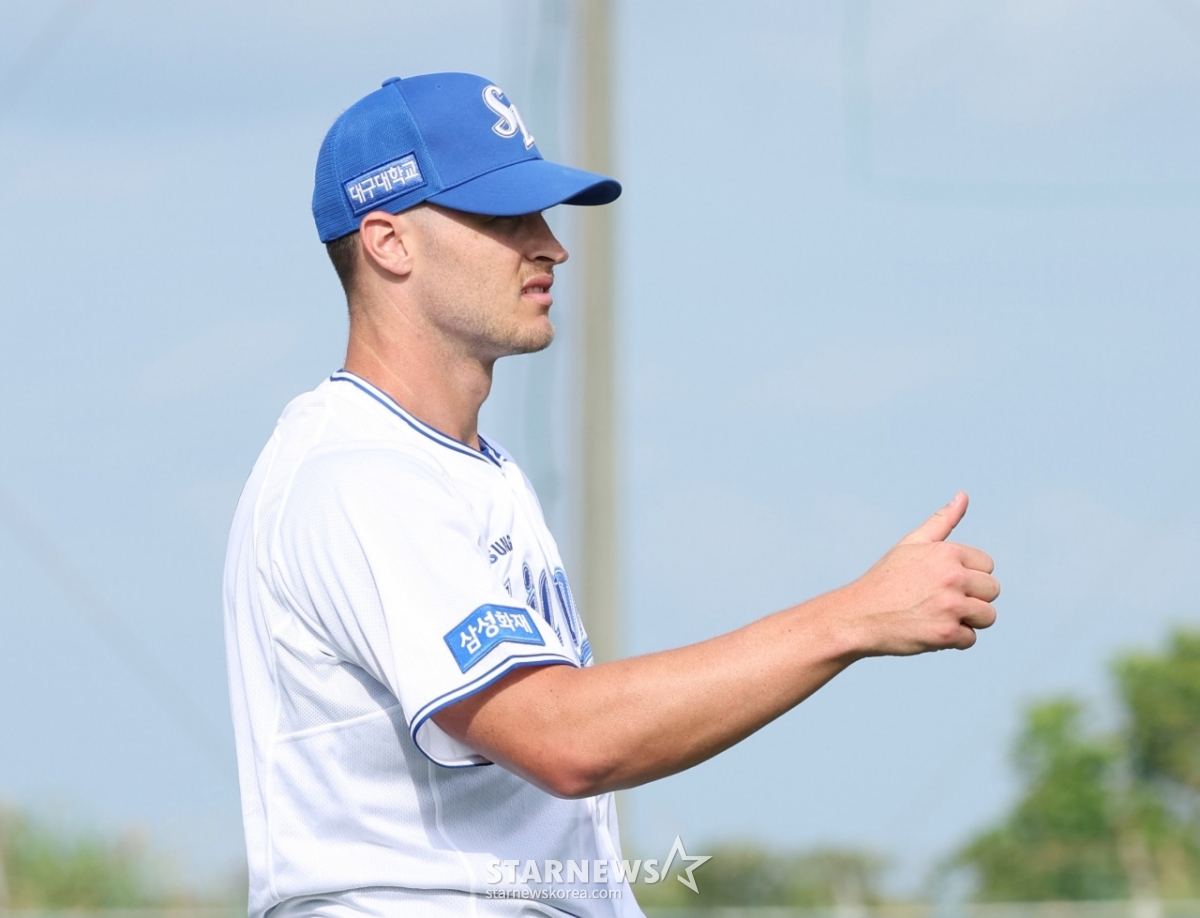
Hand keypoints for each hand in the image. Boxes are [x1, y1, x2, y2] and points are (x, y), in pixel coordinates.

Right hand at [840, 492, 998, 656]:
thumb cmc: (885, 580)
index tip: (942, 582)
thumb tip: (964, 495)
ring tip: (938, 616)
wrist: (857, 616)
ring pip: (987, 617)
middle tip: (940, 601)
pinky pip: (970, 639)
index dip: (967, 576)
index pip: (987, 566)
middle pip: (992, 591)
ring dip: (968, 621)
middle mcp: (952, 577)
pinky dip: (952, 640)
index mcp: (947, 553)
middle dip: (972, 599)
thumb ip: (942, 521)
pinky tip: (928, 630)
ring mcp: (950, 606)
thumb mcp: (911, 544)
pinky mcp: (946, 634)